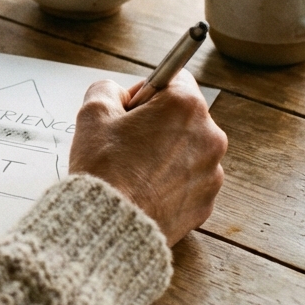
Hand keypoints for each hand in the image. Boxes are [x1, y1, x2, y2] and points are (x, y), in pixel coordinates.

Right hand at [68, 71, 226, 245]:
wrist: (110, 225)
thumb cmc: (103, 168)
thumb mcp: (92, 112)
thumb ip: (108, 89)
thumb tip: (119, 95)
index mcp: (185, 106)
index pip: (175, 78)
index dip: (147, 92)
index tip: (129, 110)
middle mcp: (209, 136)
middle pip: (182, 116)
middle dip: (157, 124)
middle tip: (125, 142)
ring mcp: (211, 172)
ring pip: (186, 150)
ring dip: (164, 154)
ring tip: (132, 170)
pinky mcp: (206, 202)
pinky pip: (188, 181)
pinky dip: (169, 182)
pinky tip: (143, 190)